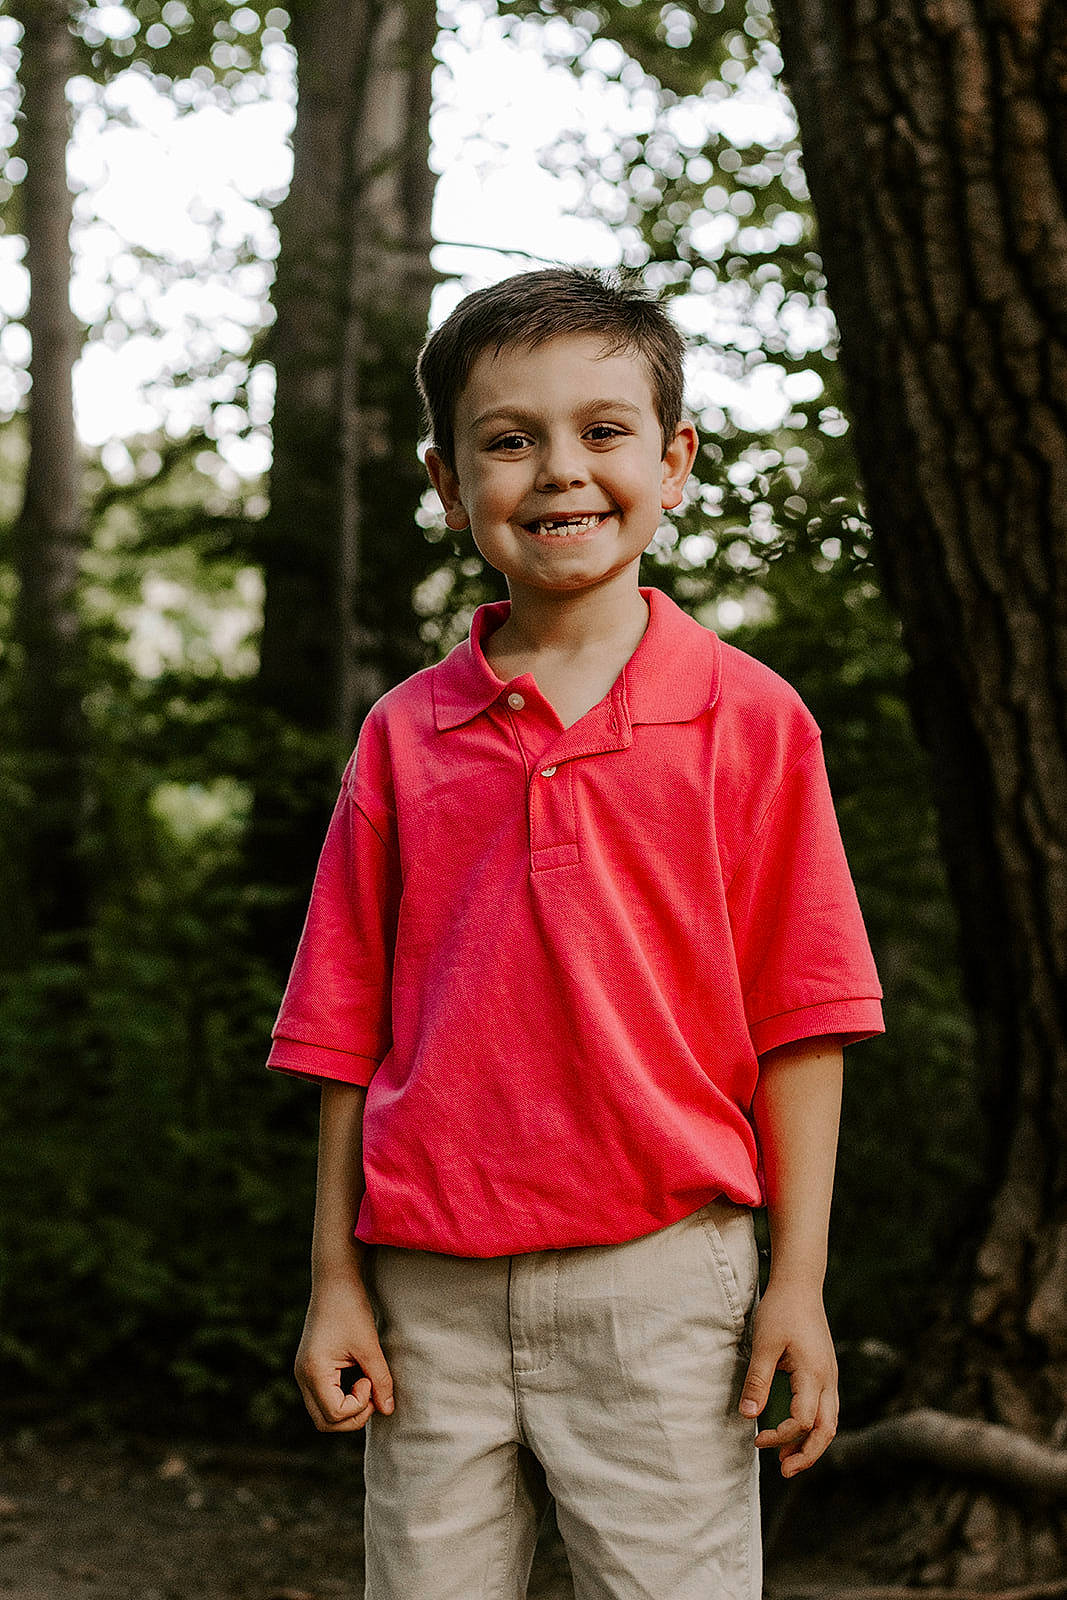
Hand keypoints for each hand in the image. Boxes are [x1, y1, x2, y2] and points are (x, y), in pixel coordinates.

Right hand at [294, 1272, 394, 1431]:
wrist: (334, 1280)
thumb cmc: (351, 1308)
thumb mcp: (369, 1345)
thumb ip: (381, 1380)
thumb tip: (388, 1410)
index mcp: (313, 1371)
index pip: (335, 1414)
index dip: (359, 1405)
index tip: (369, 1377)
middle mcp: (302, 1376)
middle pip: (324, 1422)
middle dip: (352, 1416)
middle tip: (371, 1389)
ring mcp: (304, 1373)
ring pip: (323, 1413)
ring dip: (348, 1407)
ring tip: (366, 1381)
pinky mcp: (310, 1367)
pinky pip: (324, 1397)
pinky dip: (342, 1397)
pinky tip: (358, 1377)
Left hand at [738, 1279, 837, 1476]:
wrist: (800, 1284)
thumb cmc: (780, 1310)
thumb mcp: (763, 1344)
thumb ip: (757, 1381)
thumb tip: (748, 1416)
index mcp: (814, 1374)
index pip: (802, 1420)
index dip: (780, 1436)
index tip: (757, 1439)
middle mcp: (828, 1379)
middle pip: (827, 1430)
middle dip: (807, 1455)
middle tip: (784, 1471)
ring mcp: (831, 1376)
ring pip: (830, 1421)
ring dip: (812, 1443)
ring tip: (789, 1459)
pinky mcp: (826, 1371)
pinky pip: (826, 1408)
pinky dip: (814, 1426)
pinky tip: (795, 1430)